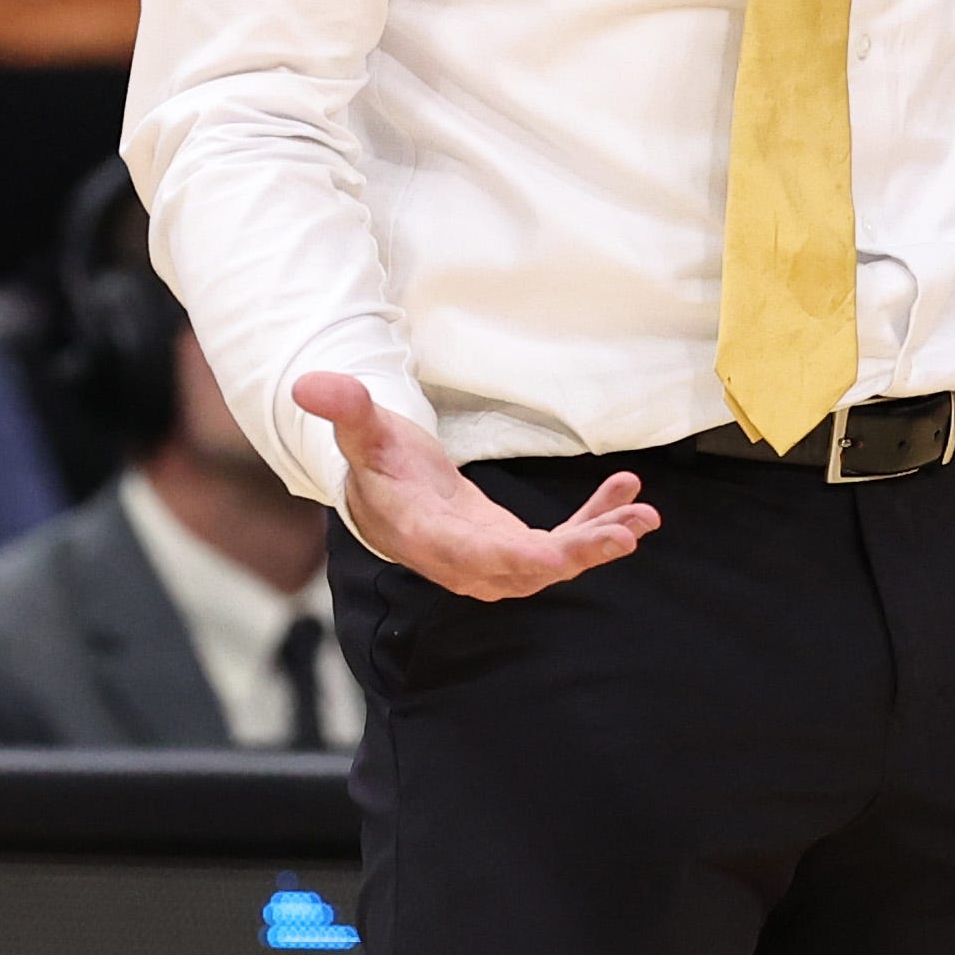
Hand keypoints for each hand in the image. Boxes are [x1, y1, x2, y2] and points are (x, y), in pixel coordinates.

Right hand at [295, 372, 659, 598]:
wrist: (384, 494)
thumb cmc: (376, 464)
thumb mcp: (363, 433)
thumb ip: (347, 411)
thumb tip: (311, 384)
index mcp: (426, 537)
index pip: (474, 558)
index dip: (519, 560)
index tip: (561, 553)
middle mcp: (463, 560)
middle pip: (525, 571)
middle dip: (578, 554)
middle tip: (627, 533)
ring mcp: (492, 559)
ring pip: (551, 564)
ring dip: (598, 540)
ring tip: (644, 516)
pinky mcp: (514, 547)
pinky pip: (560, 542)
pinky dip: (595, 522)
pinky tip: (627, 495)